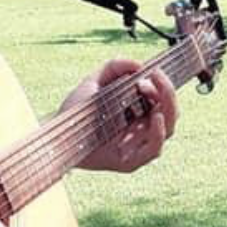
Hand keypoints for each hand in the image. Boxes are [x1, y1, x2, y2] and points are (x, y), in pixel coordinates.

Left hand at [61, 57, 177, 172]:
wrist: (56, 135)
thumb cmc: (77, 112)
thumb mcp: (94, 82)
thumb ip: (114, 67)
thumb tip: (138, 64)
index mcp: (139, 112)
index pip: (164, 99)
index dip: (163, 85)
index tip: (151, 72)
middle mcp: (142, 129)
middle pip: (171, 113)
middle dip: (167, 93)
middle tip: (155, 77)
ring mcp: (138, 146)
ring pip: (168, 130)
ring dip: (166, 109)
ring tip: (151, 91)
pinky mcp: (130, 162)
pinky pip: (153, 150)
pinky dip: (158, 134)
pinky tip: (155, 118)